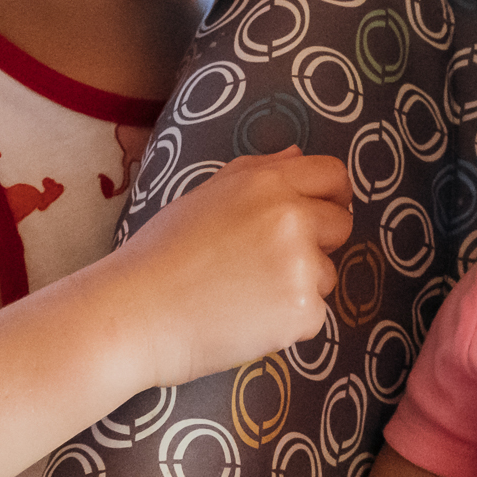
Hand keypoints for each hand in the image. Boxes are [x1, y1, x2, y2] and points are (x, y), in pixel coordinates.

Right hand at [93, 147, 353, 388]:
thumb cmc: (161, 254)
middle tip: (267, 261)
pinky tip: (247, 320)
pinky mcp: (304, 311)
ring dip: (299, 285)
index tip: (325, 211)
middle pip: (340, 224)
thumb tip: (298, 155)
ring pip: (327, 273)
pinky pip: (314, 314)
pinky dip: (288, 322)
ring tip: (245, 293)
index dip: (334, 194)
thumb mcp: (204, 195)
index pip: (333, 175)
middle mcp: (293, 218)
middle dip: (317, 242)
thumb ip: (257, 171)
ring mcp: (302, 265)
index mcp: (268, 183)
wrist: (135, 314)